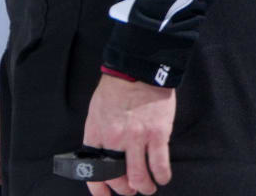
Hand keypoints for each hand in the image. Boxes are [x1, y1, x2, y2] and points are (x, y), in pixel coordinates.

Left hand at [81, 72, 174, 195]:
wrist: (136, 71)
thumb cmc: (115, 91)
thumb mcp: (96, 112)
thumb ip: (99, 135)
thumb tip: (102, 156)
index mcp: (96, 132)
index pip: (93, 169)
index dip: (99, 189)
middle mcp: (113, 138)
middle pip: (117, 178)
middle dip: (125, 189)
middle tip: (131, 188)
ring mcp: (136, 138)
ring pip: (139, 178)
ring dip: (144, 187)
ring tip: (147, 187)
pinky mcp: (157, 135)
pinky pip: (160, 166)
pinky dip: (162, 177)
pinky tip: (161, 176)